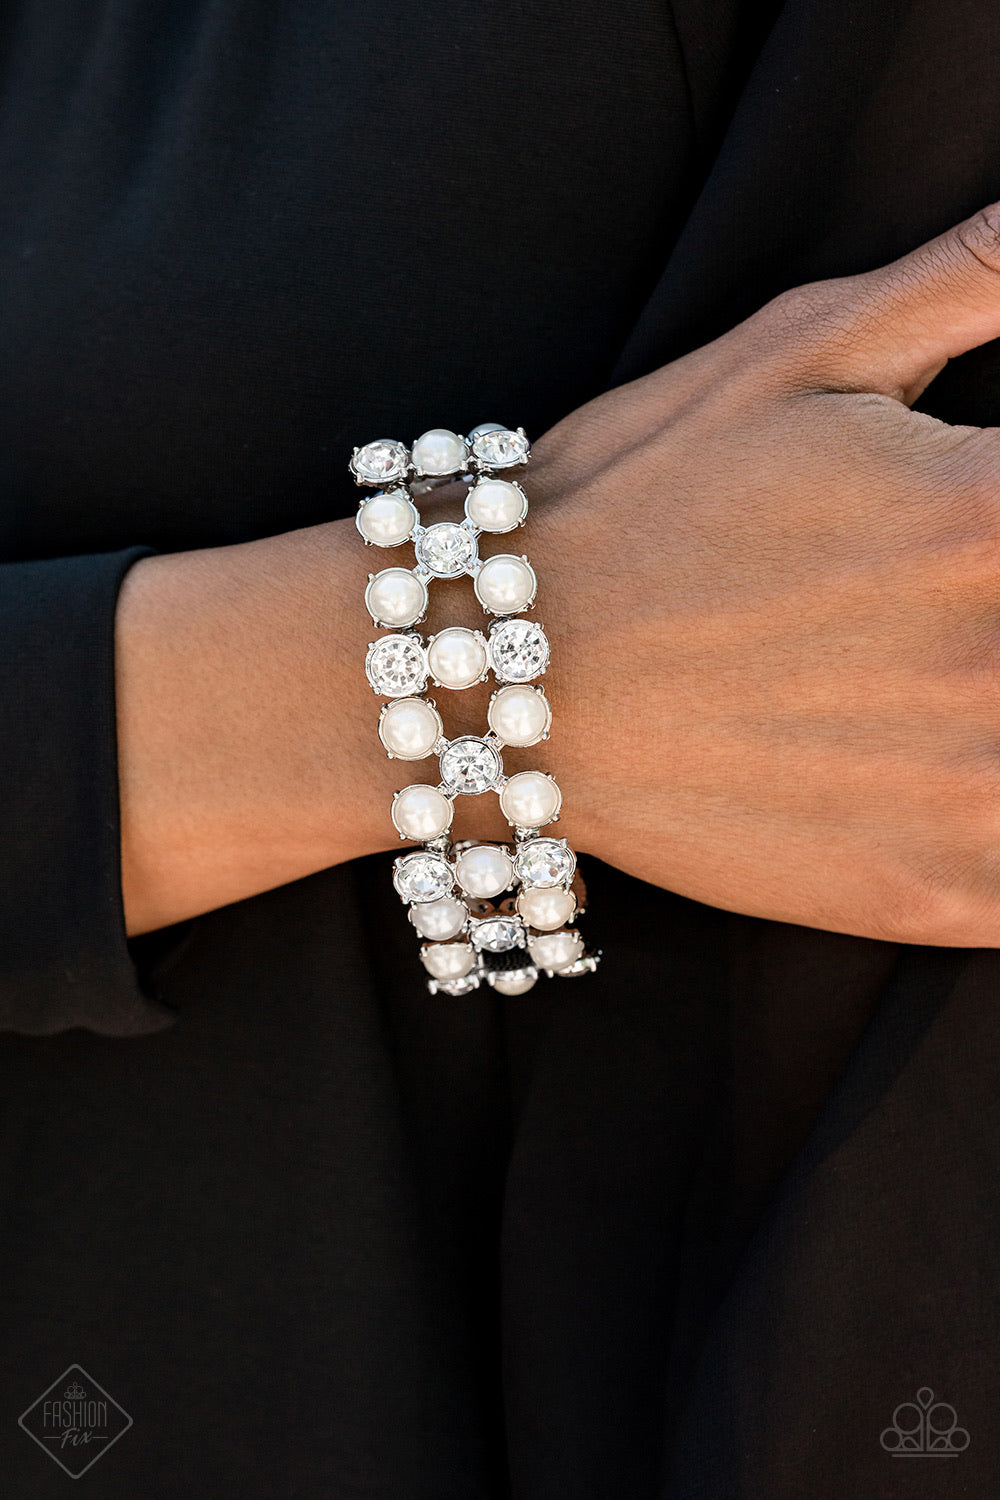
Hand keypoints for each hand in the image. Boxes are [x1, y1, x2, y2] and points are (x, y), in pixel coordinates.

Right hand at [512, 203, 999, 945]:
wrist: (492, 682)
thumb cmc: (634, 505)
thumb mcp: (794, 354)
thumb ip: (971, 278)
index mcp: (991, 512)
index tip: (987, 538)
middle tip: (945, 611)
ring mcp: (980, 795)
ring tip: (948, 674)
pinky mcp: (939, 895)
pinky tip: (969, 771)